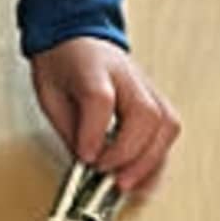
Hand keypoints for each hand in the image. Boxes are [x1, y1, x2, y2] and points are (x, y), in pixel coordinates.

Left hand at [30, 36, 181, 202]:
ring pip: (166, 124)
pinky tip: (144, 178)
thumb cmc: (63, 65)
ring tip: (129, 183)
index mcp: (91, 68)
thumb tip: (88, 163)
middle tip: (111, 178)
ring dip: (150, 161)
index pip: (100, 98)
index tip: (86, 158)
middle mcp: (126, 75)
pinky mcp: (157, 100)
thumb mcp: (50, 95)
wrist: (77, 37)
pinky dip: (159, 159)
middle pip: (144, 112)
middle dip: (130, 153)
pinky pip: (169, 131)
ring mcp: (146, 86)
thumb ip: (70, 129)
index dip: (94, 132)